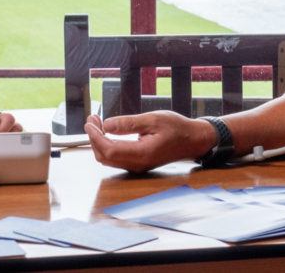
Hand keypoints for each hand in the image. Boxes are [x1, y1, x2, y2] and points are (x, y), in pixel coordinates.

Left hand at [84, 111, 215, 172]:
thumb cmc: (177, 128)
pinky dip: (107, 145)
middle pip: (105, 156)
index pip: (109, 149)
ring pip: (109, 159)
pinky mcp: (138, 163)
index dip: (95, 136)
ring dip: (99, 141)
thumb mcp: (153, 119)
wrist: (193, 140)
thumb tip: (107, 125)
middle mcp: (137, 164)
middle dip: (94, 138)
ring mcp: (137, 165)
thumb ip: (129, 124)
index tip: (90, 121)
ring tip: (97, 122)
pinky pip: (116, 158)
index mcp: (142, 154)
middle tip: (92, 118)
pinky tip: (107, 131)